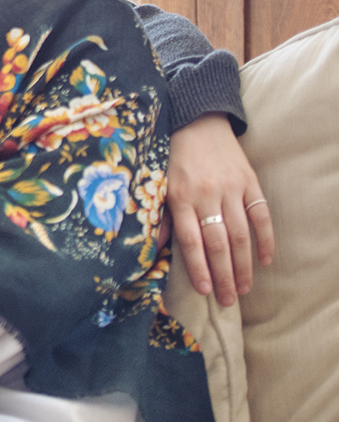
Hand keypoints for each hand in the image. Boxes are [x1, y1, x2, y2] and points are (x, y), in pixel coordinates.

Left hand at [164, 113, 274, 306]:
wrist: (197, 120)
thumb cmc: (173, 157)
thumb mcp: (158, 184)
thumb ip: (160, 217)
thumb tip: (154, 250)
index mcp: (179, 197)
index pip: (190, 241)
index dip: (198, 268)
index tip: (203, 291)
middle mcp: (205, 194)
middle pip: (217, 243)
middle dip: (223, 275)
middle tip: (228, 300)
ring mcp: (230, 188)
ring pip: (241, 234)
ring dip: (244, 265)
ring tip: (244, 288)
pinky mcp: (249, 182)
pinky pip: (261, 215)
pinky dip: (266, 239)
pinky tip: (265, 260)